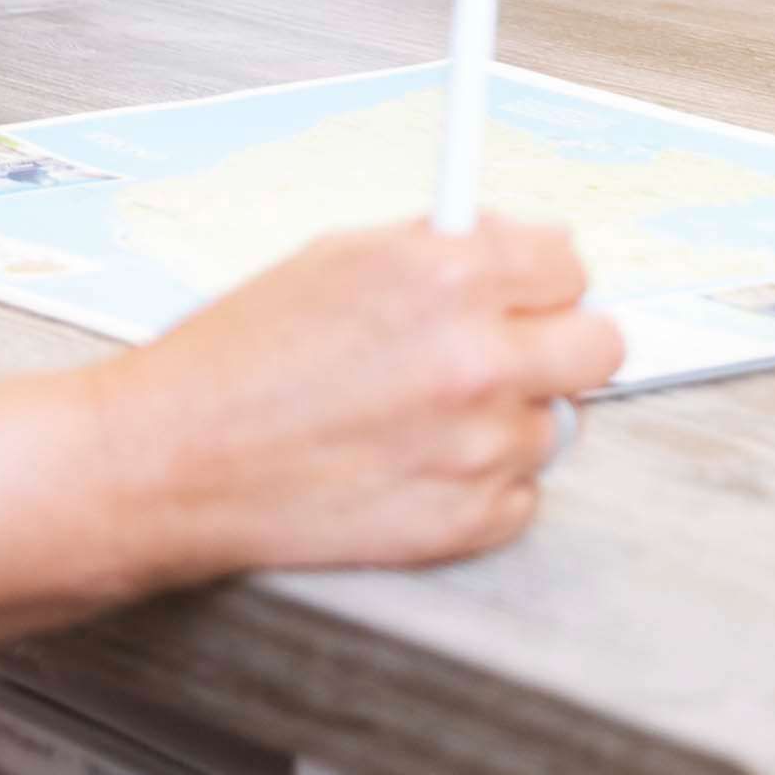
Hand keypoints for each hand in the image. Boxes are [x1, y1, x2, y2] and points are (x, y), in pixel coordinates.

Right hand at [94, 220, 625, 581]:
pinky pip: (522, 495)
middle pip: (600, 345)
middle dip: (557, 342)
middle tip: (511, 349)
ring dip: (509, 418)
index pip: (569, 262)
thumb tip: (507, 252)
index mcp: (448, 275)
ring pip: (556, 424)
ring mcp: (477, 447)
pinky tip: (418, 464)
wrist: (174, 460)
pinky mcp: (465, 522)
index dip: (540, 276)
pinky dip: (482, 485)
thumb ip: (440, 252)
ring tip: (430, 416)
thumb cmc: (237, 358)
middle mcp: (477, 359)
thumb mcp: (339, 257)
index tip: (525, 289)